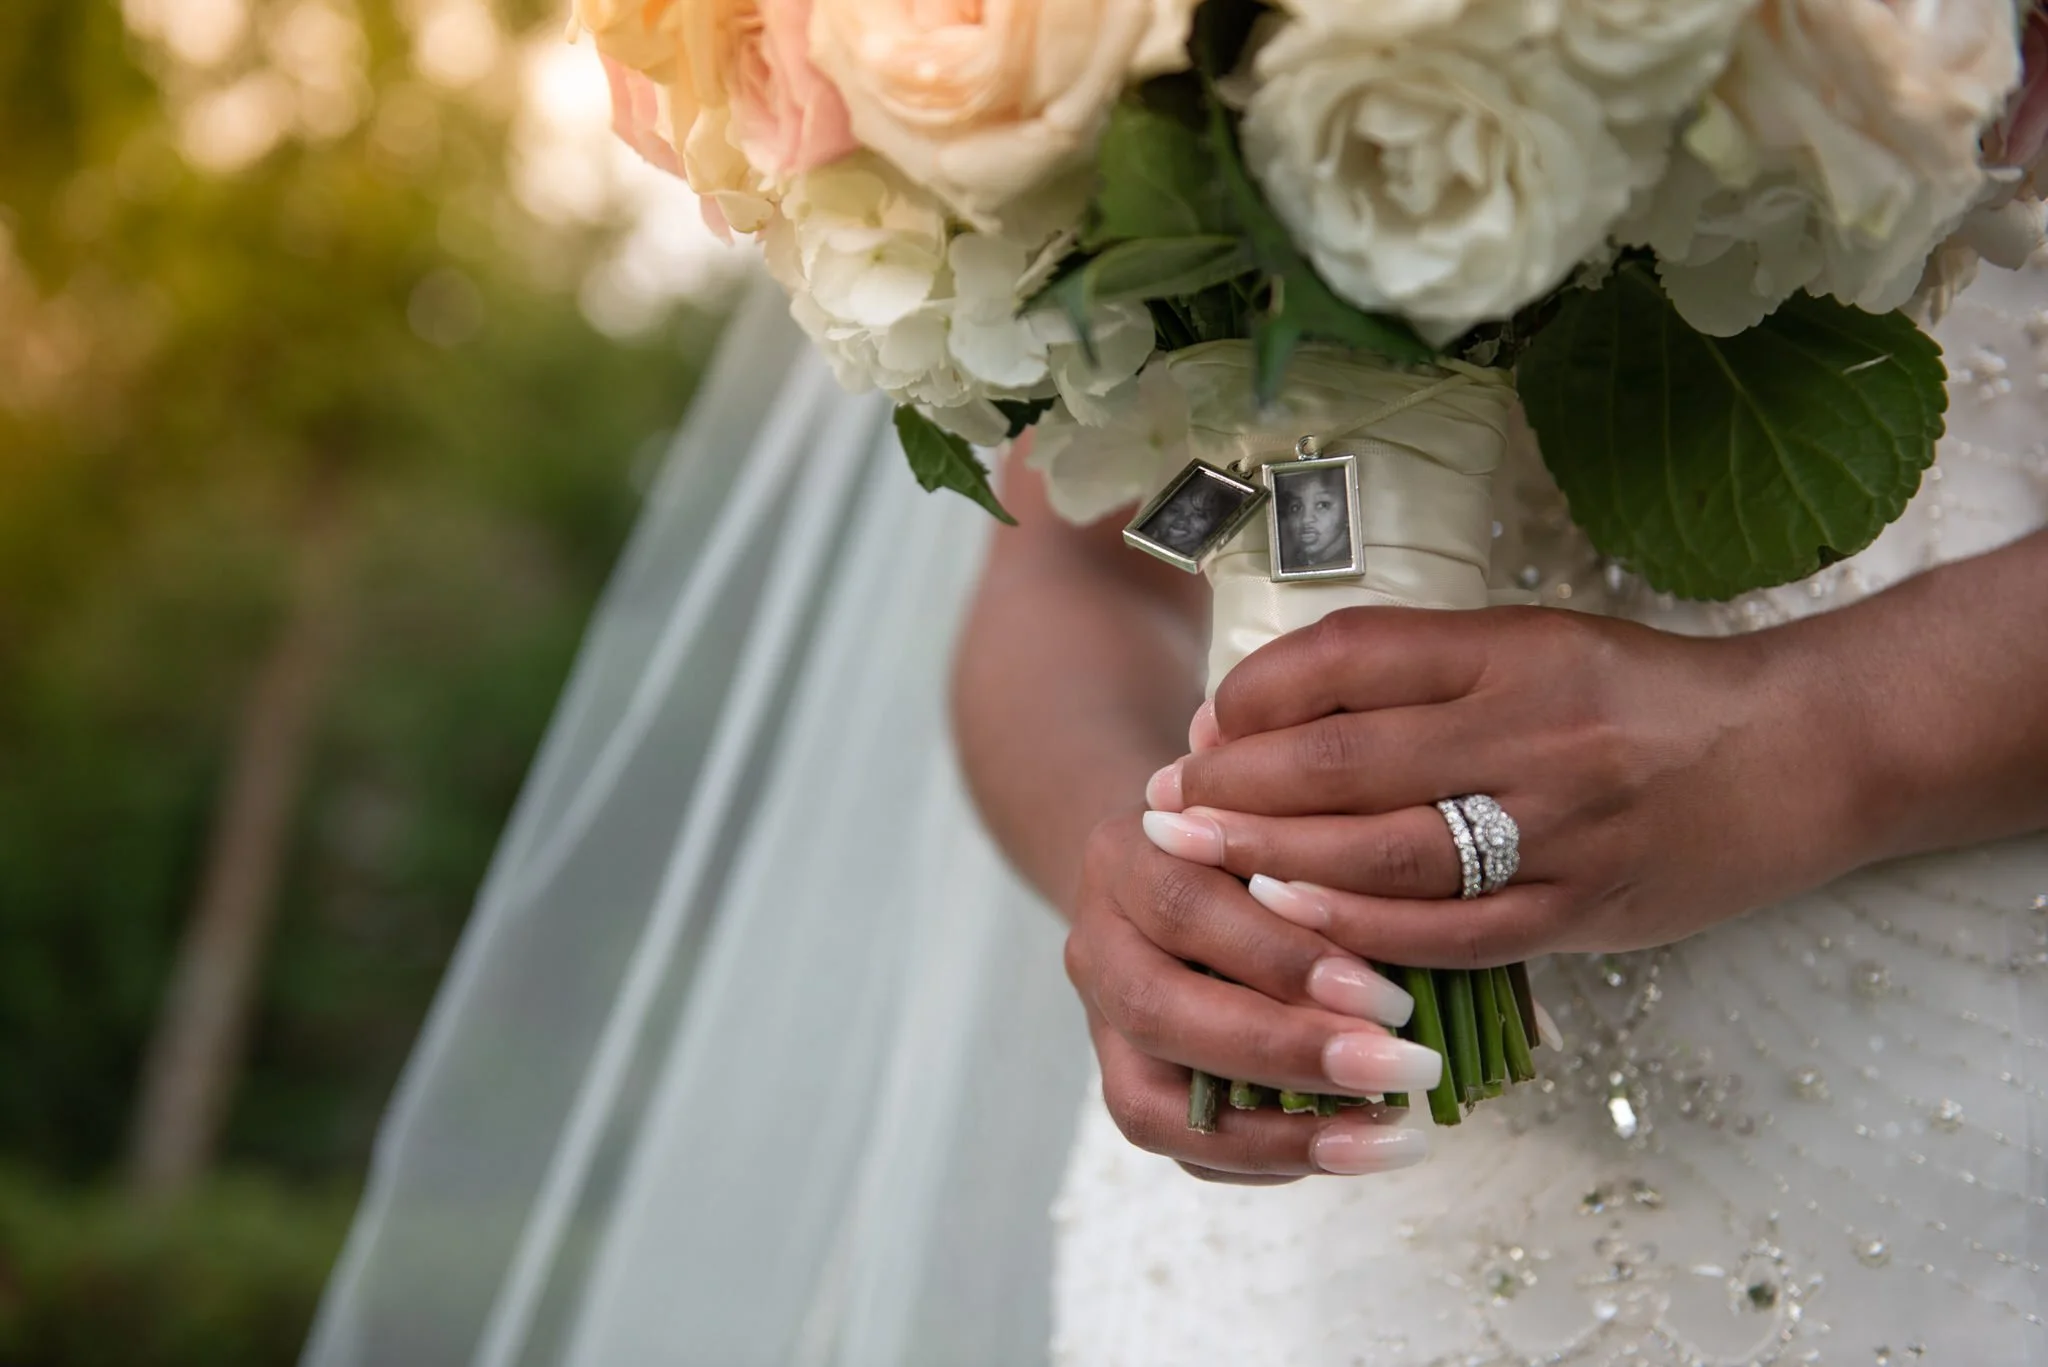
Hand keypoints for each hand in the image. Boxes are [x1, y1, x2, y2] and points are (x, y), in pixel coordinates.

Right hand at [1061, 812, 1442, 1182]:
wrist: (1183, 869)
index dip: (1281, 959)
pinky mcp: (1126, 1087)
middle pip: (1158, 1011)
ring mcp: (1101, 1026)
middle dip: (1284, 1052)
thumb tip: (1385, 954)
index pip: (1185, 907)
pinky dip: (1272, 1158)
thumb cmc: (1253, 840)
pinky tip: (1357, 1146)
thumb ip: (1309, 865)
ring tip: (1394, 1139)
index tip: (1390, 999)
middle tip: (1400, 1069)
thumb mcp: (1279, 823)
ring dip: (1280, 1135)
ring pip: (1149, 1105)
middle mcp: (1094, 945)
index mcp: (1124, 859)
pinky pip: (1183, 1149)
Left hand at [1144, 607, 1863, 966]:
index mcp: (1517, 647)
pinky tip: (1292, 922)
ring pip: (1380, 856)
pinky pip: (1445, 934)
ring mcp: (1559, 831)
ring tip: (1202, 858)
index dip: (1253, 694)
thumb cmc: (1646, 694)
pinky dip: (1357, 931)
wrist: (1802, 754)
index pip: (1345, 658)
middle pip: (1342, 761)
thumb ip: (1420, 670)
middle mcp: (1533, 733)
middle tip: (1167, 800)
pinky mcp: (1581, 912)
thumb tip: (1270, 710)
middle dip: (1234, 785)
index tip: (1206, 720)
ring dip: (1271, 860)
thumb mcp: (1537, 643)